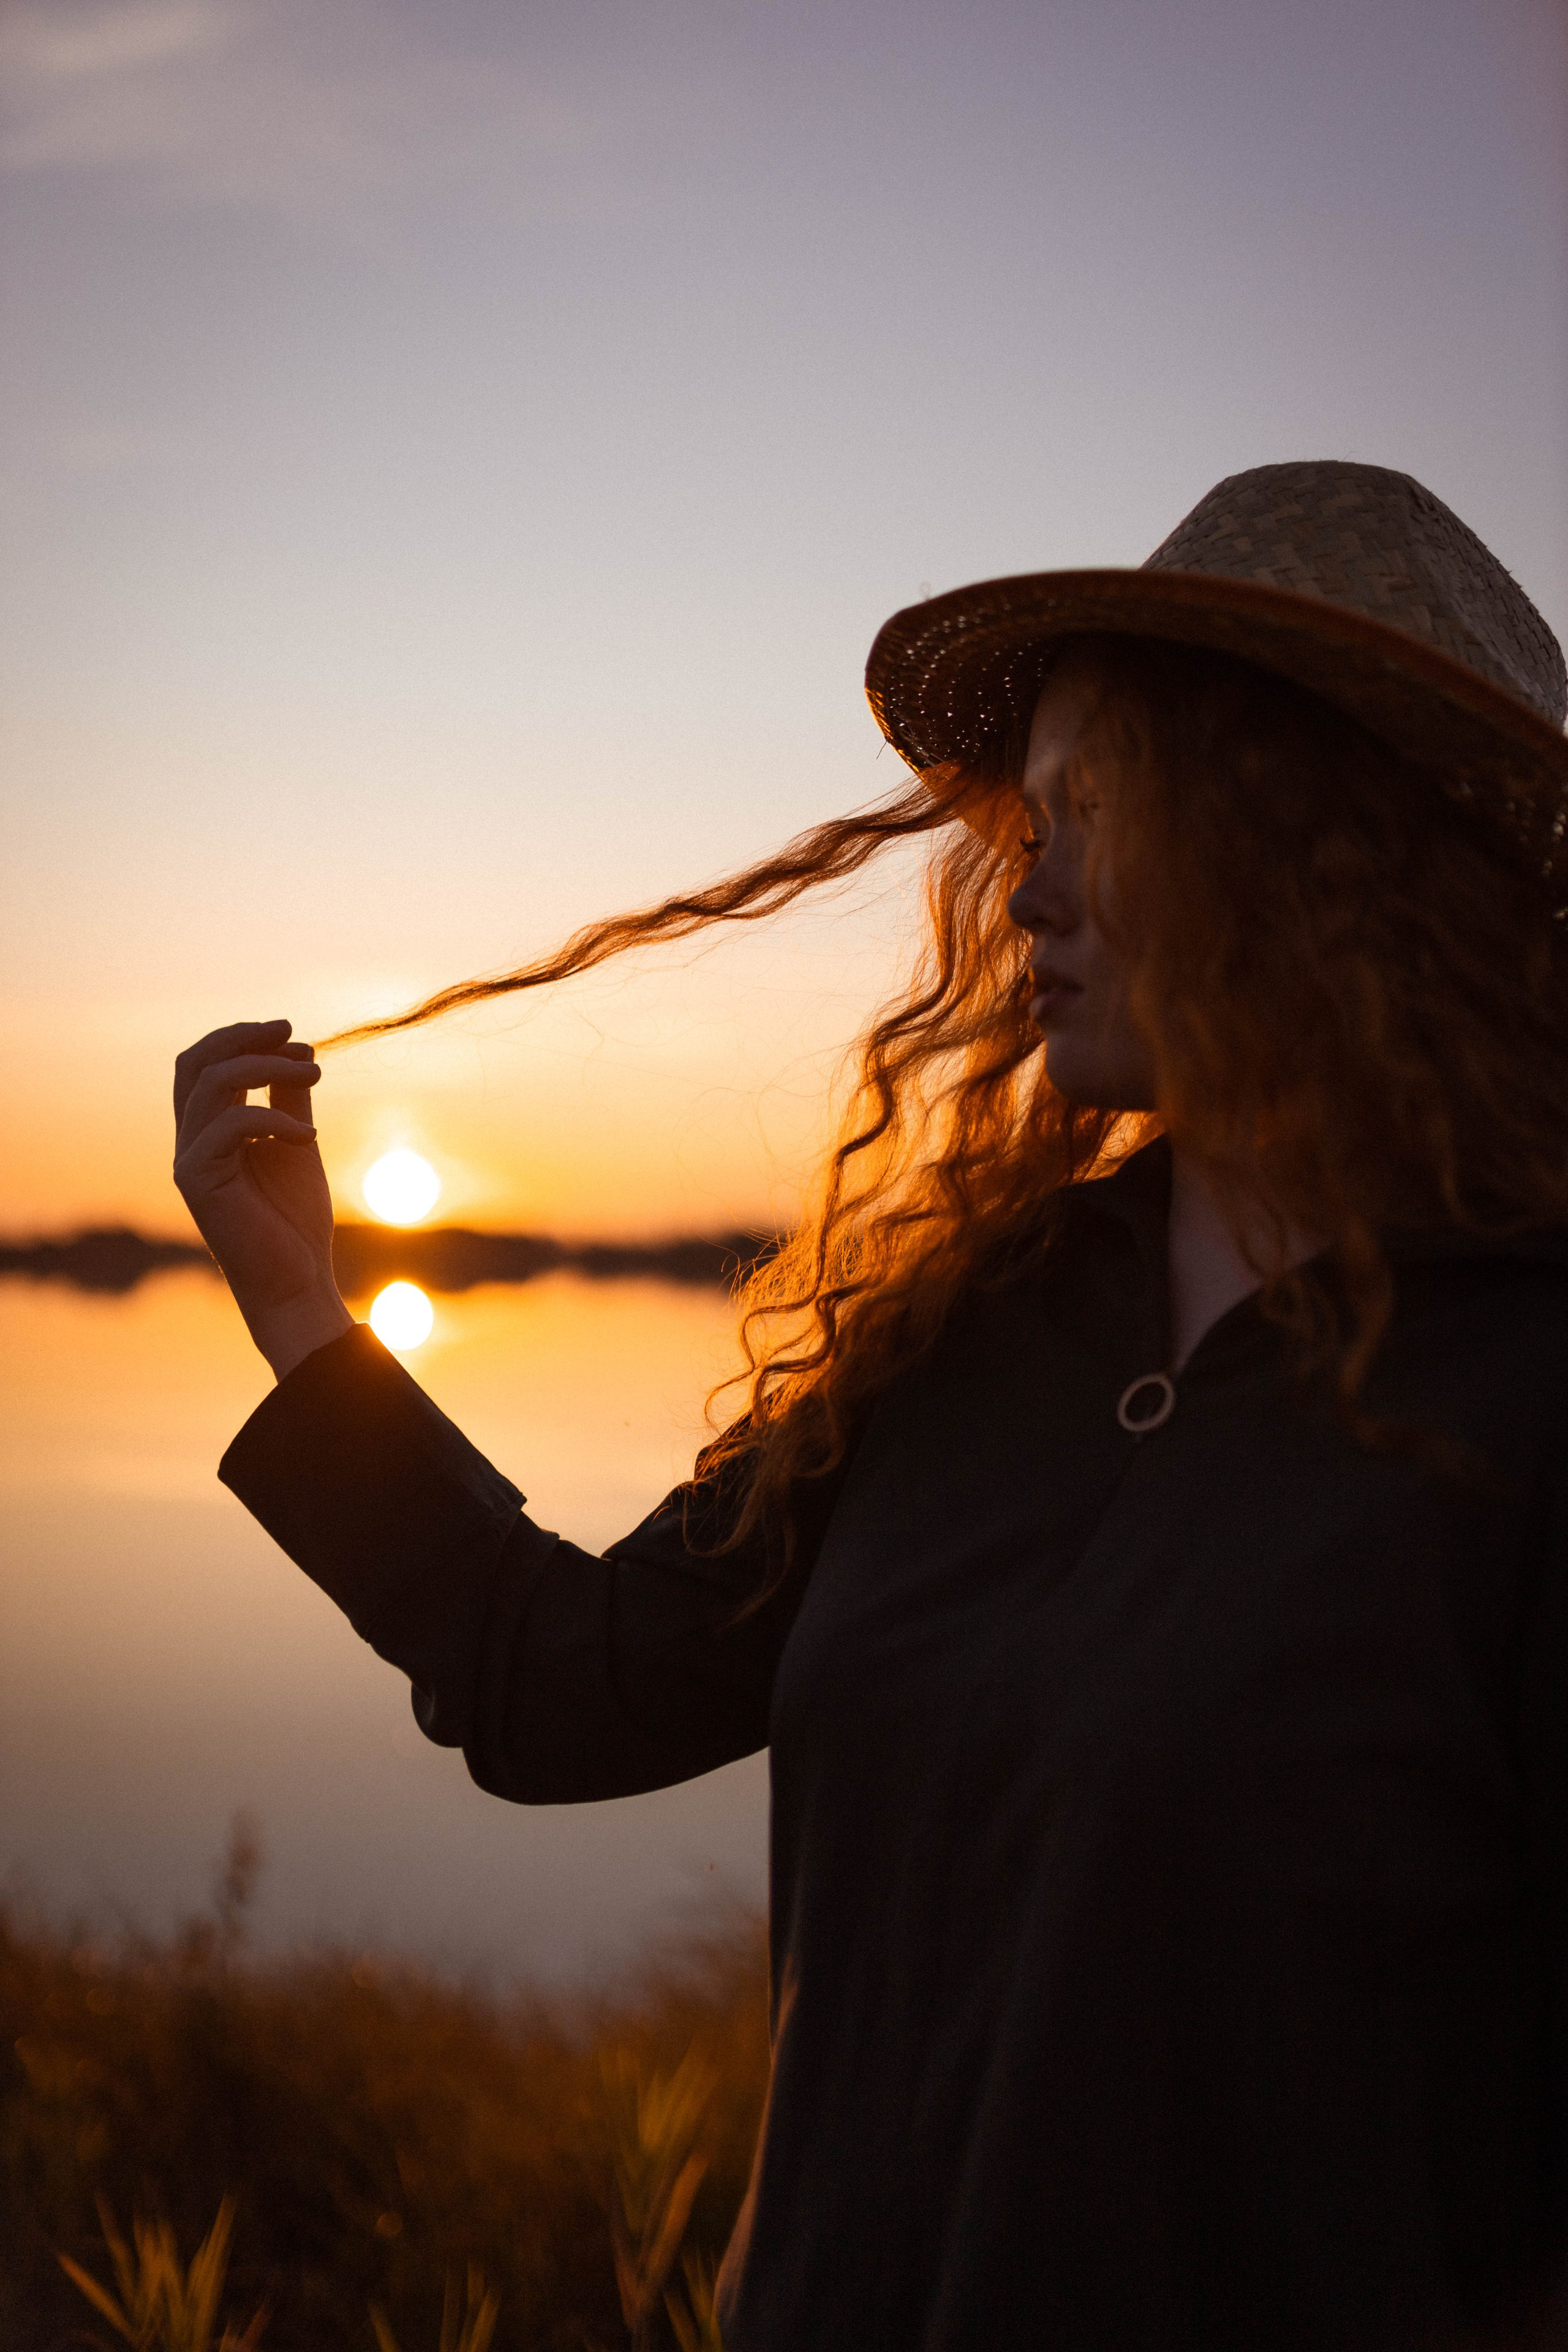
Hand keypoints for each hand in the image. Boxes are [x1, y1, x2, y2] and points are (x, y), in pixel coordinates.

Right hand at [173, 1017, 354, 1378]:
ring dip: (267, 1067)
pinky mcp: (197, 1181)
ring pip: (211, 1084)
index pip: (205, 1065)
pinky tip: (308, 1135)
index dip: (243, 1039)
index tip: (294, 1035)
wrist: (296, 1282)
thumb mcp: (296, 1143)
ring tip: (316, 1073)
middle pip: (195, 1063)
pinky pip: (231, 1125)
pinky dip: (275, 1118)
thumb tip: (300, 1049)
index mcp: (210, 1130)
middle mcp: (191, 1140)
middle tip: (291, 1031)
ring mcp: (189, 1160)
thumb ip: (290, 1098)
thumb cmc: (294, 1220)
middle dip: (243, 1038)